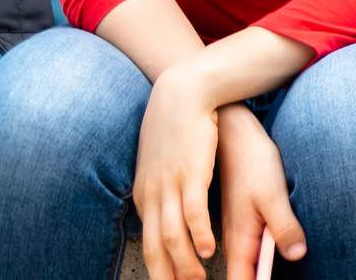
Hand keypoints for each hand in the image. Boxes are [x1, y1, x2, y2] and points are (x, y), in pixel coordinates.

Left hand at [133, 66, 223, 279]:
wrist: (182, 94)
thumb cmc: (175, 126)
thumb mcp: (159, 161)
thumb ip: (159, 185)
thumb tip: (164, 204)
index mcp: (144, 195)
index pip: (147, 244)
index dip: (159, 270)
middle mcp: (152, 196)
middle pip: (154, 248)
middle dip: (168, 276)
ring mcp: (170, 186)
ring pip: (172, 237)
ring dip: (186, 264)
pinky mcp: (191, 174)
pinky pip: (193, 214)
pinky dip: (201, 236)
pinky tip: (211, 250)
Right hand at [216, 106, 305, 277]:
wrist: (237, 138)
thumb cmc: (254, 164)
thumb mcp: (274, 195)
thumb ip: (284, 227)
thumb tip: (296, 254)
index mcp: (238, 242)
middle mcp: (234, 243)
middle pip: (247, 277)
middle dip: (264, 278)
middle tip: (287, 261)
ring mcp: (237, 234)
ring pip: (251, 263)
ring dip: (267, 266)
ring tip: (286, 255)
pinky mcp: (244, 224)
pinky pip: (254, 249)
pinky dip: (267, 253)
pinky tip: (281, 242)